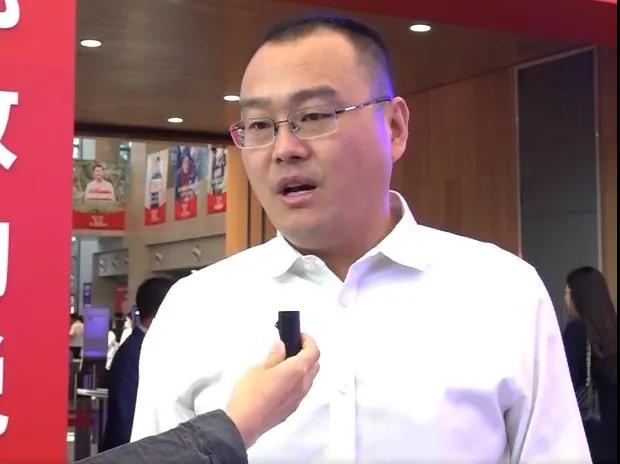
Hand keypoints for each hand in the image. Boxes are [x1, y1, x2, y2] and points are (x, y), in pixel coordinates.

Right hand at [224, 333, 319, 447]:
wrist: (244, 423)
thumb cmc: (250, 395)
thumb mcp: (259, 367)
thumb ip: (274, 355)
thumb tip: (280, 347)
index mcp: (297, 370)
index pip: (313, 351)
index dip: (309, 340)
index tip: (299, 336)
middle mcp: (302, 385)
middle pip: (314, 365)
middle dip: (307, 353)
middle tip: (293, 347)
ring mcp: (298, 398)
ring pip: (309, 379)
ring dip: (303, 368)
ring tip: (285, 363)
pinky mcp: (292, 408)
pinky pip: (301, 390)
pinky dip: (297, 381)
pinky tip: (281, 380)